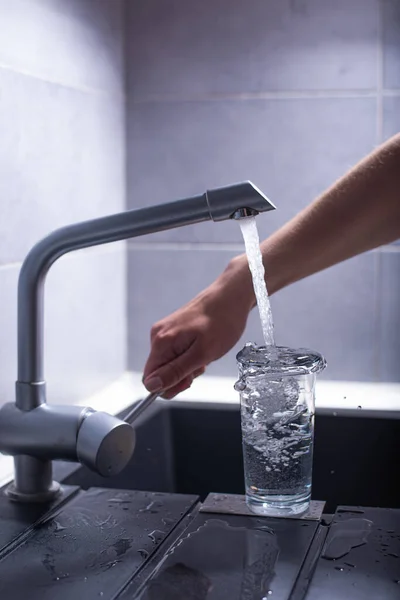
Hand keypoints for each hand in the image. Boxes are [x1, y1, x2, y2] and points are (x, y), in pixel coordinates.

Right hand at [143, 257, 252, 398]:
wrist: (231, 296)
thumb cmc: (221, 322)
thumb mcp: (201, 354)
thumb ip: (175, 372)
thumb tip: (151, 386)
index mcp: (161, 343)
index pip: (150, 379)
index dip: (169, 386)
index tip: (189, 379)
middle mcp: (158, 336)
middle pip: (160, 373)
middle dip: (181, 375)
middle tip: (202, 363)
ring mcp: (166, 332)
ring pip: (171, 364)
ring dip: (189, 365)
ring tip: (206, 352)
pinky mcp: (175, 330)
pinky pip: (177, 353)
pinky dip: (192, 355)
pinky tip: (204, 346)